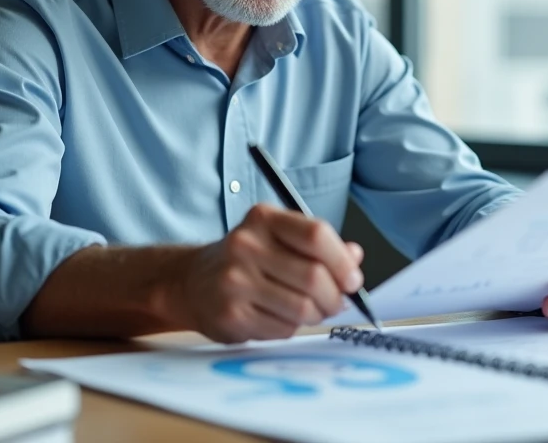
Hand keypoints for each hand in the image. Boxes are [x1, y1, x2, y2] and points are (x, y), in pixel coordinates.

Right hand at [175, 203, 363, 342]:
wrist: (192, 282)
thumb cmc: (248, 259)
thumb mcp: (280, 238)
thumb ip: (319, 245)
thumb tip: (355, 257)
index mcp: (264, 218)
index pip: (316, 234)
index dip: (342, 262)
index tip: (352, 280)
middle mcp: (245, 245)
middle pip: (314, 277)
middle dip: (334, 297)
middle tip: (335, 302)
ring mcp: (235, 281)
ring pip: (302, 308)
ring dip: (316, 315)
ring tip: (309, 310)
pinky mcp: (230, 315)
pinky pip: (283, 329)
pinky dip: (291, 328)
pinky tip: (279, 317)